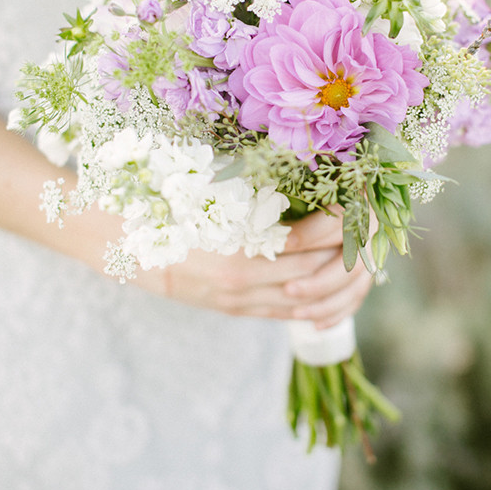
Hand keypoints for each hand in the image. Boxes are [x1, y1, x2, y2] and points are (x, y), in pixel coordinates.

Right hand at [136, 208, 373, 328]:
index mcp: (238, 247)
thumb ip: (255, 191)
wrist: (124, 244)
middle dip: (346, 251)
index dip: (336, 222)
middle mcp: (244, 281)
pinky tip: (335, 291)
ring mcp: (242, 301)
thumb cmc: (169, 206)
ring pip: (307, 302)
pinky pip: (287, 316)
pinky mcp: (238, 310)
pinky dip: (317, 306)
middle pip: (315, 273)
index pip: (306, 240)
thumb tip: (303, 173)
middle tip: (366, 226)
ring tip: (357, 256)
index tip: (354, 201)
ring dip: (337, 281)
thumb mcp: (211, 192)